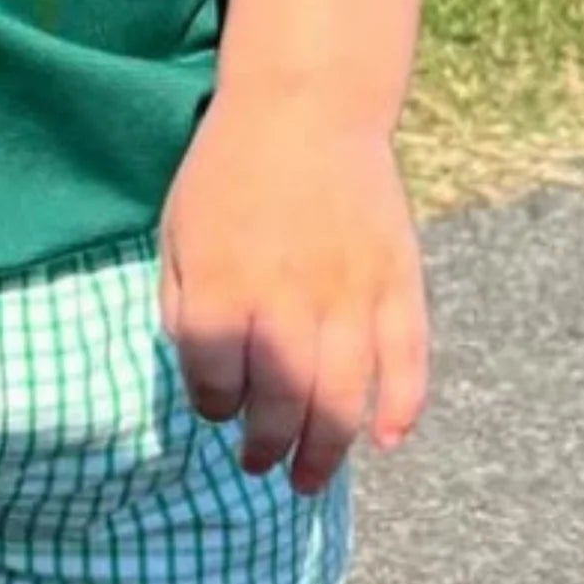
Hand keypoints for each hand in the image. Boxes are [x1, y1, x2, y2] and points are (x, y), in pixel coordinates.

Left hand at [160, 94, 428, 491]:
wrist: (305, 106)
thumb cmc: (229, 173)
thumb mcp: (177, 233)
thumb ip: (180, 307)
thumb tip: (205, 378)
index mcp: (222, 286)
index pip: (213, 380)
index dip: (213, 405)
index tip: (218, 407)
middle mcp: (287, 298)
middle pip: (279, 402)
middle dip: (267, 447)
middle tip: (262, 465)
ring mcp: (349, 292)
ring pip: (342, 396)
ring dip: (325, 450)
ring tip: (308, 477)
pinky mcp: (397, 280)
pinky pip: (406, 358)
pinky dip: (400, 406)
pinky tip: (386, 440)